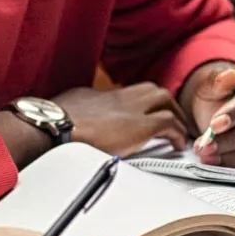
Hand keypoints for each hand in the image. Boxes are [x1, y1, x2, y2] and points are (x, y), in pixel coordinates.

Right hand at [52, 83, 188, 155]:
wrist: (57, 125)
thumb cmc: (56, 121)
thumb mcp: (68, 108)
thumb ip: (79, 109)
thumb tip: (75, 114)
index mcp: (102, 95)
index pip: (129, 93)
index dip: (140, 104)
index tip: (143, 114)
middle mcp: (120, 97)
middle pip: (151, 90)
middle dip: (163, 104)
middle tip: (169, 118)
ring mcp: (132, 109)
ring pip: (165, 99)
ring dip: (174, 114)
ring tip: (178, 131)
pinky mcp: (141, 126)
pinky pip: (169, 123)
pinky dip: (177, 132)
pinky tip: (177, 144)